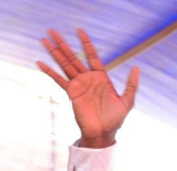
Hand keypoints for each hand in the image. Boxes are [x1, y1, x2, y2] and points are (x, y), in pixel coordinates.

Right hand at [38, 29, 140, 147]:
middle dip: (63, 44)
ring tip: (44, 40)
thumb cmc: (115, 120)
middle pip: (73, 57)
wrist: (103, 134)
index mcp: (101, 78)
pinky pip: (59, 79)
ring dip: (54, 52)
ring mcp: (78, 85)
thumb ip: (132, 85)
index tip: (79, 30)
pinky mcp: (71, 93)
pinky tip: (40, 62)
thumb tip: (137, 68)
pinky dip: (49, 71)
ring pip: (64, 64)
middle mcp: (88, 79)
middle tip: (52, 30)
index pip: (91, 55)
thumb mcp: (127, 101)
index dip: (86, 43)